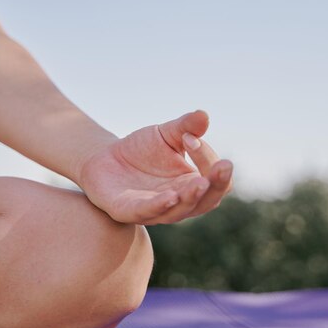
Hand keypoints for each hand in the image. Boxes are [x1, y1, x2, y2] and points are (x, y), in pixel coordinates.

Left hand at [79, 110, 232, 224]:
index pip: (214, 179)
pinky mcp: (128, 211)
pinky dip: (160, 205)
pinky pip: (148, 212)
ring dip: (191, 198)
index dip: (210, 160)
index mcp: (191, 185)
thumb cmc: (141, 150)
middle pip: (207, 201)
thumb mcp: (165, 134)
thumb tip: (203, 115)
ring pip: (180, 211)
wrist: (104, 158)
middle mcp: (179, 202)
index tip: (191, 138)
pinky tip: (171, 196)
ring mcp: (155, 211)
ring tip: (200, 183)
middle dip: (216, 184)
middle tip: (223, 167)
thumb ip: (185, 126)